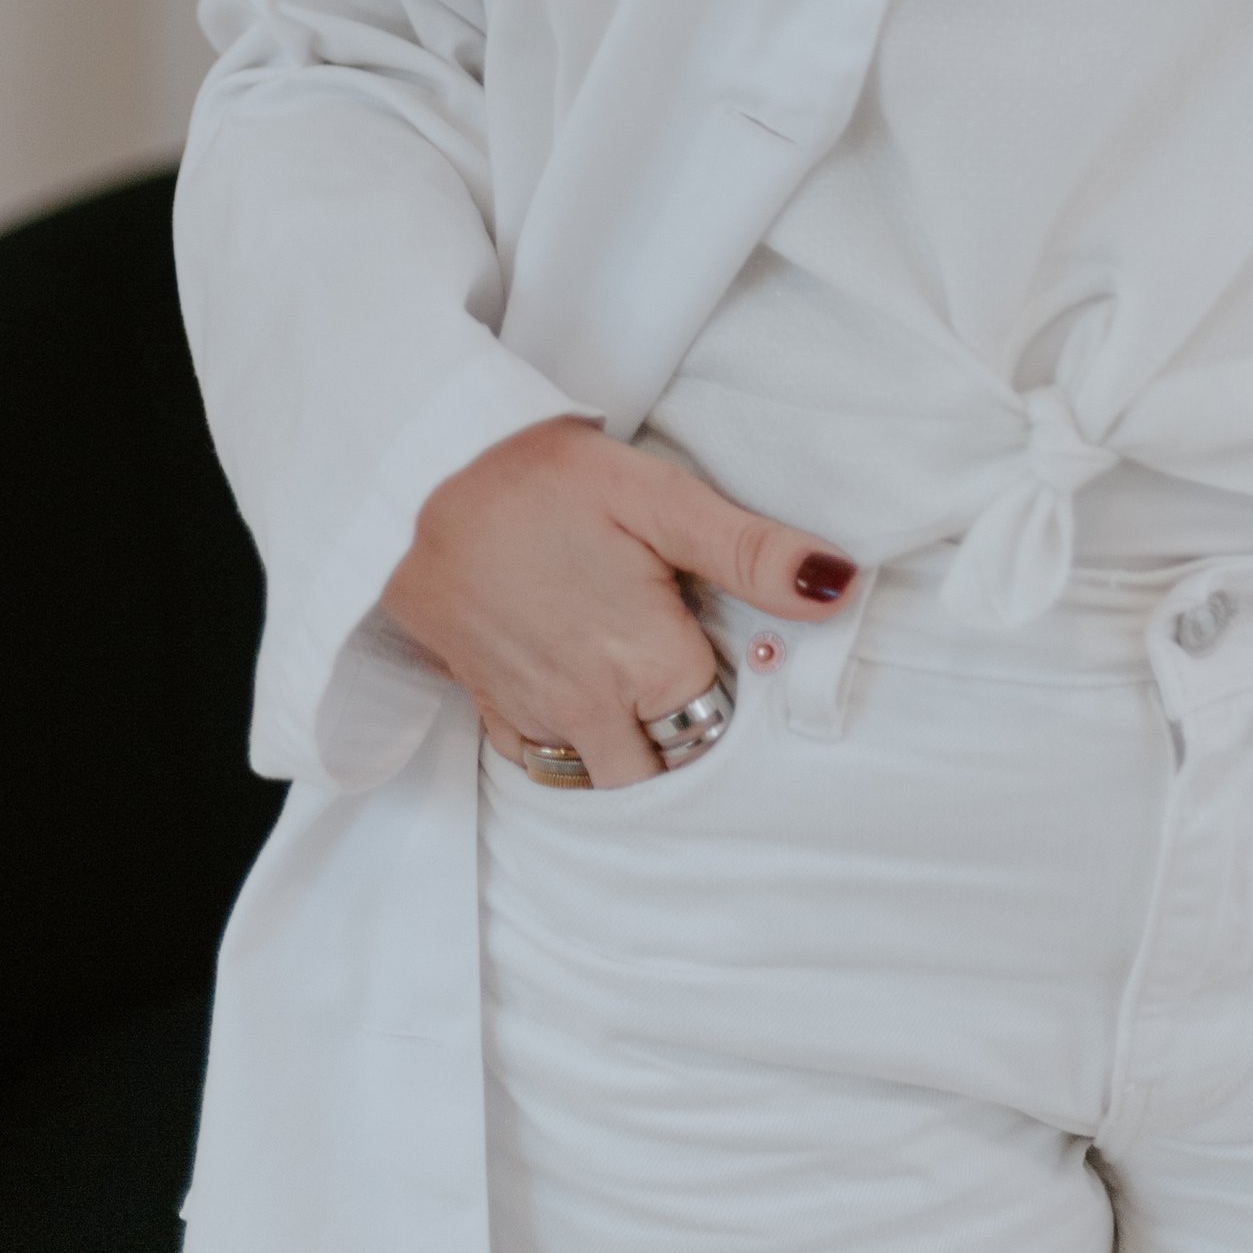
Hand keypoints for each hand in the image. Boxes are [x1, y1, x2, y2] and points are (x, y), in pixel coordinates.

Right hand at [381, 417, 858, 788]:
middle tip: (684, 666)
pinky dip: (572, 744)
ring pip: (604, 774)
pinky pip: (545, 761)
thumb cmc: (539, 479)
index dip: (731, 687)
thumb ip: (750, 551)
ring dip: (631, 747)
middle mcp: (591, 712)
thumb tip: (839, 588)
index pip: (720, 724)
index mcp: (647, 666)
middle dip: (684, 737)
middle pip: (664, 769)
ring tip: (640, 682)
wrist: (413, 478)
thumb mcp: (657, 496)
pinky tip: (582, 691)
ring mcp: (534, 717)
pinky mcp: (486, 705)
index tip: (724, 641)